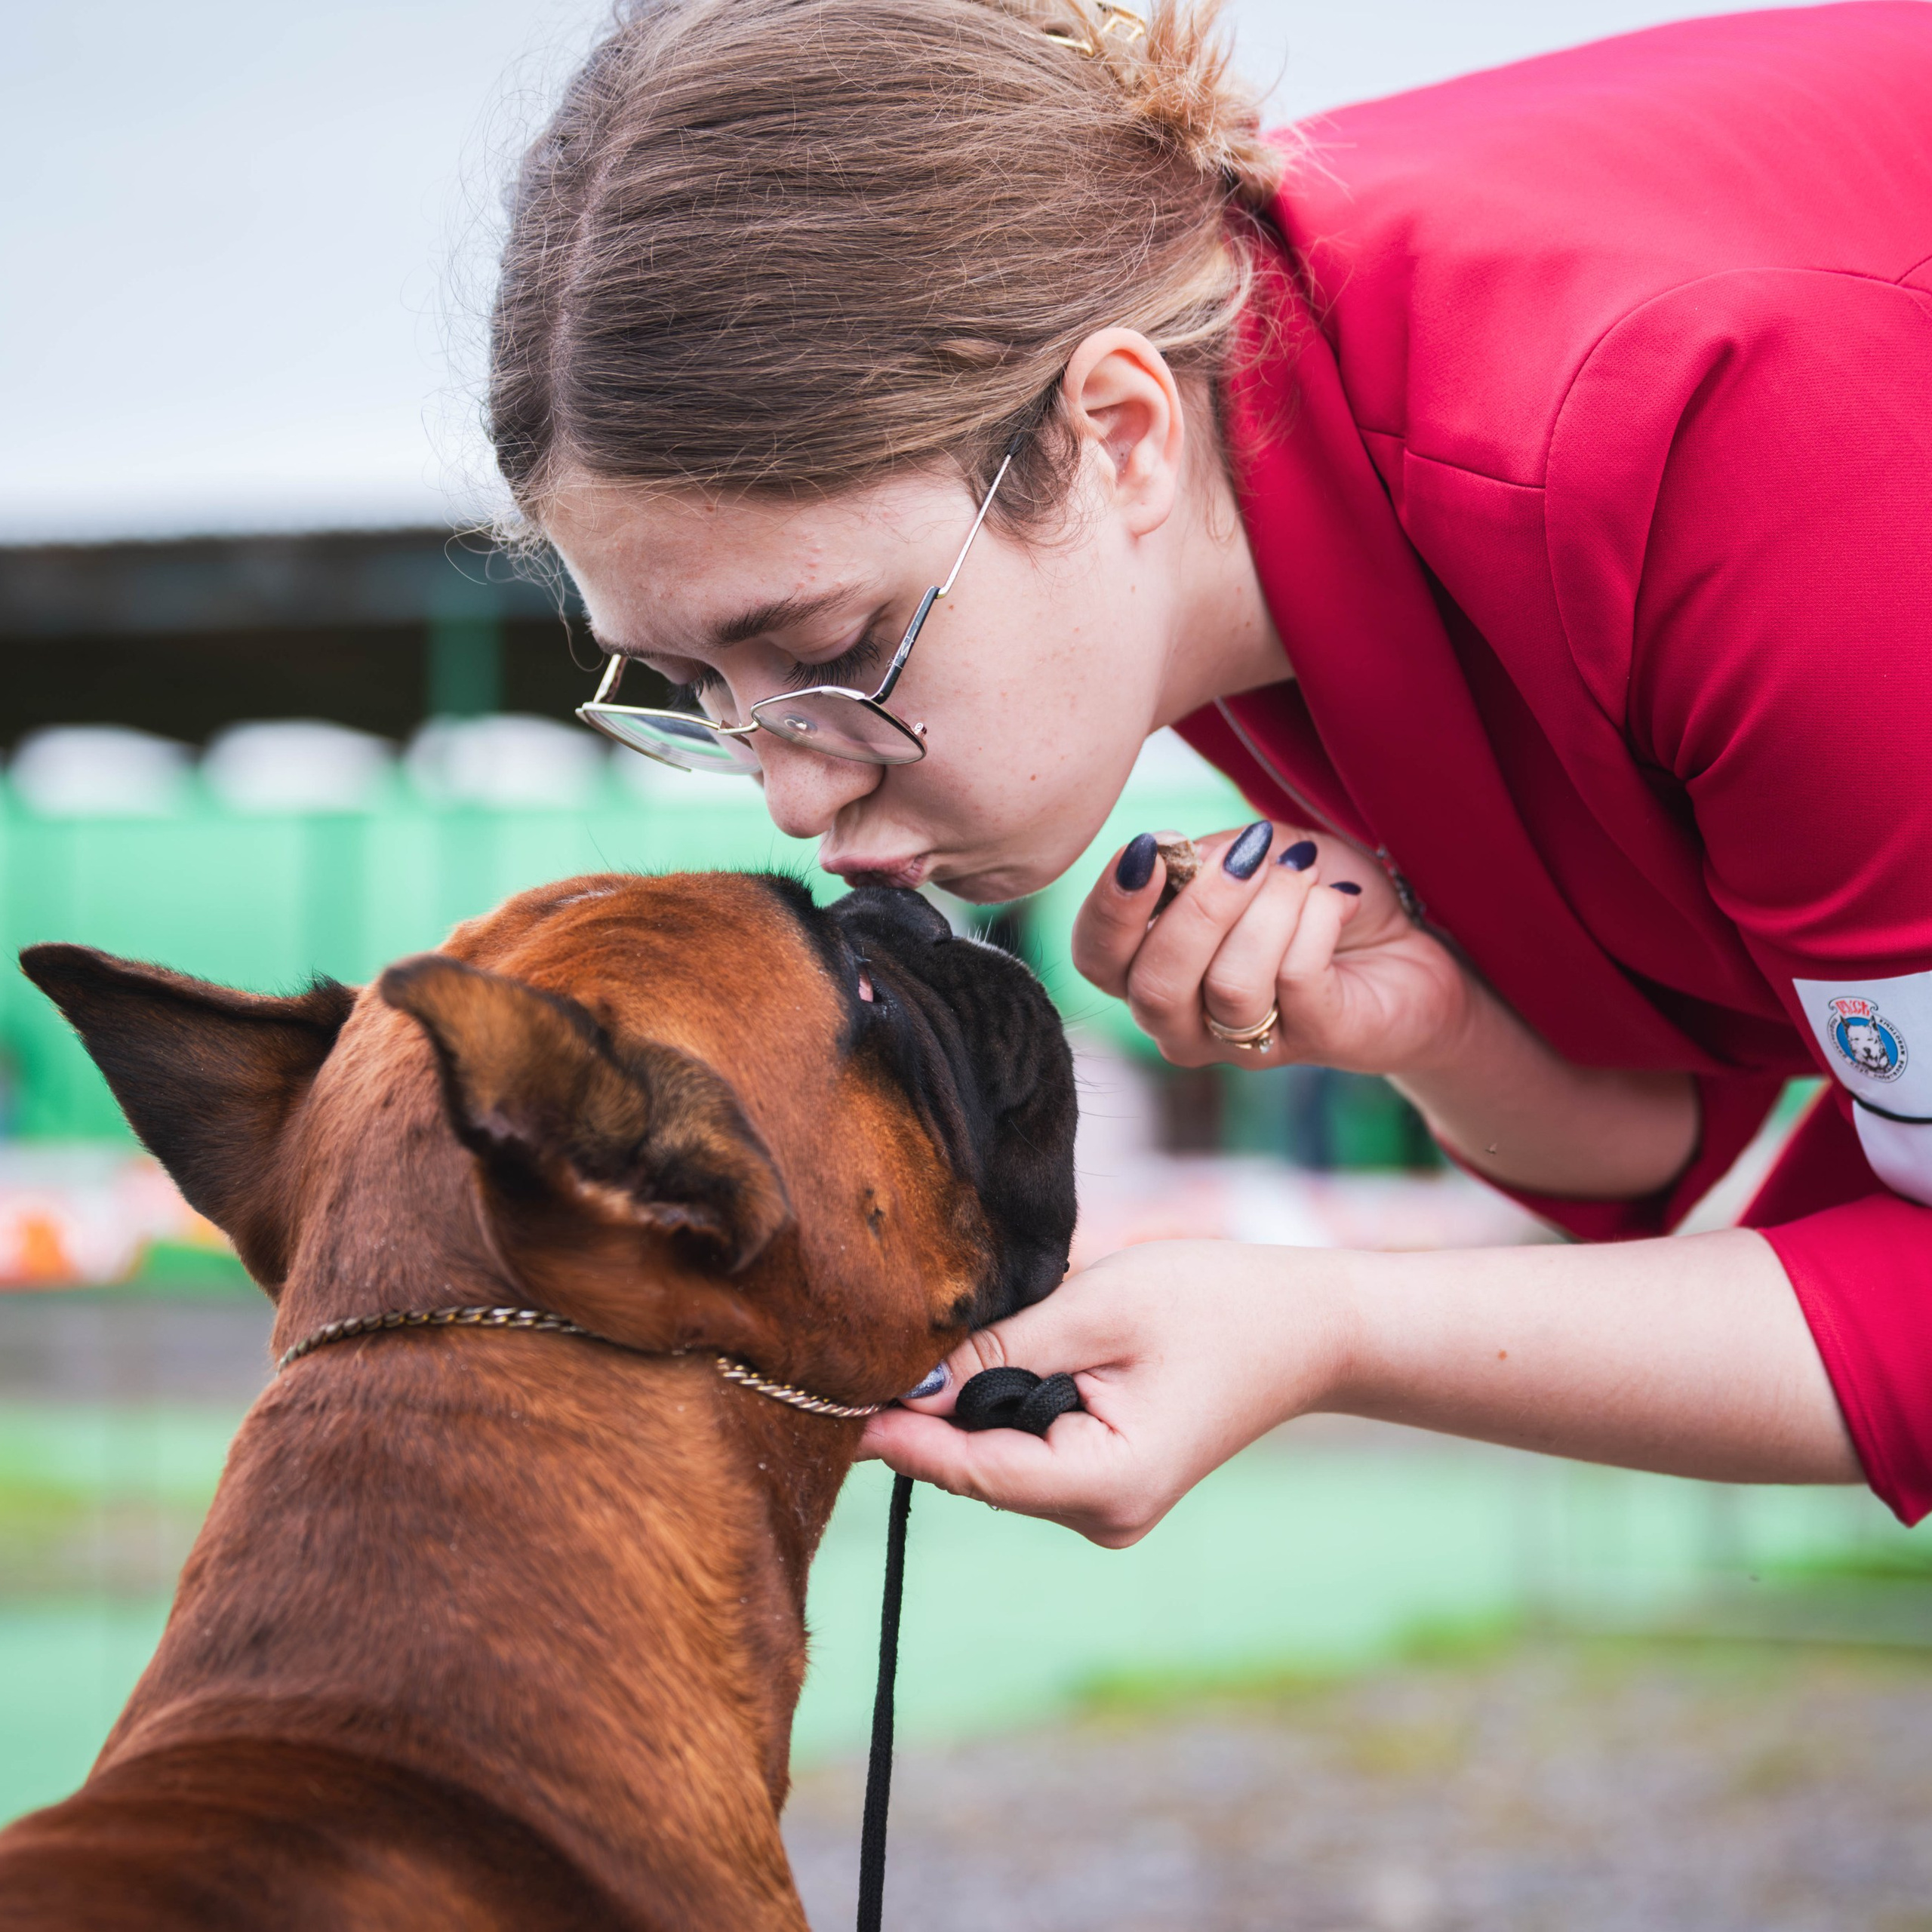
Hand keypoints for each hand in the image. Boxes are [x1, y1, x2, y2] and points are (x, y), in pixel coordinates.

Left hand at [858, 1240, 1346, 1546]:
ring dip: (971, 1401)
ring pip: (999, 1458)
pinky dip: (1006, 1403)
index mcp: (1104, 1486)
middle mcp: (1101, 1516)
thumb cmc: (1212, 1303)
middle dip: (932, 1409)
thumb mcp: (1098, 1307)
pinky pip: (1029, 1449)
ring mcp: (1106, 1508)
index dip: (897, 1434)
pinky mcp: (1108, 1483)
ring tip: (942, 1335)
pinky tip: (1000, 1354)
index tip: (828, 1402)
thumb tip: (910, 1381)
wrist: (1307, 1325)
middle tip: (868, 1345)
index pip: (969, 1469)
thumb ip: (1001, 1347)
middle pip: (977, 1467)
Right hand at [1071, 821, 1474, 1076]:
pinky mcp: (1314, 1042)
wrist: (1416, 941)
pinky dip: (1317, 919)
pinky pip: (1296, 983)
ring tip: (1304, 871)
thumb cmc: (1316, 896)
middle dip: (1199, 908)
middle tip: (1248, 854)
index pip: (1095, 959)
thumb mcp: (1255, 855)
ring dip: (1270, 908)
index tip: (1149, 847)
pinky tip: (1339, 897)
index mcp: (1150, 969)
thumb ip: (1205, 858)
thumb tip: (1174, 858)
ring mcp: (1245, 1043)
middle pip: (1153, 985)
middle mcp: (1184, 1021)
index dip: (1109, 908)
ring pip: (1229, 985)